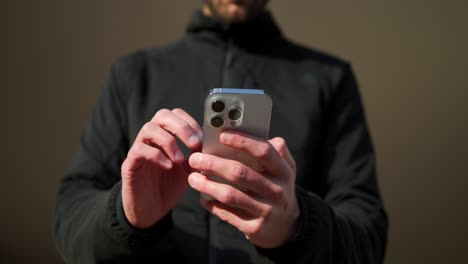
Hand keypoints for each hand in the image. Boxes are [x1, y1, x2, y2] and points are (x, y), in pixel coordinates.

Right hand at [121, 108, 201, 228]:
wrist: (151, 211)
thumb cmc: (169, 188)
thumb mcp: (189, 172)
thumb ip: (198, 158)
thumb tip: (214, 148)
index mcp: (166, 136)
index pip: (175, 114)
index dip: (190, 122)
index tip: (202, 138)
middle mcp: (151, 139)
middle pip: (162, 115)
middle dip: (181, 126)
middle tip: (194, 143)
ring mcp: (139, 149)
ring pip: (149, 128)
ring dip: (169, 141)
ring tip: (180, 159)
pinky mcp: (130, 164)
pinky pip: (139, 150)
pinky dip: (157, 156)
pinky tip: (169, 167)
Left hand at [187, 131, 299, 247]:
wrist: (286, 226)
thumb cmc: (277, 188)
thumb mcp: (283, 169)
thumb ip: (273, 150)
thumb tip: (253, 132)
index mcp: (283, 171)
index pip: (264, 151)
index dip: (242, 141)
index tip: (222, 135)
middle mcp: (277, 190)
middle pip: (240, 173)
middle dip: (214, 164)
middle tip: (194, 158)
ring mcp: (266, 210)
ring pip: (230, 195)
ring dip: (207, 186)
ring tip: (192, 178)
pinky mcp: (254, 227)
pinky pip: (228, 214)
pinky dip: (212, 205)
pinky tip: (203, 198)